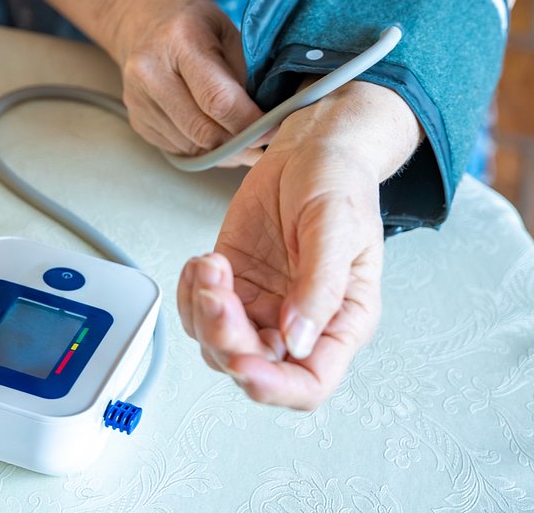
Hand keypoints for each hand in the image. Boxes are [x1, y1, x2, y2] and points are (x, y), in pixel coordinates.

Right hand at [104, 0, 264, 166]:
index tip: (275, 130)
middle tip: (266, 144)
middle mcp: (150, 72)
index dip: (251, 123)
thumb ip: (246, 72)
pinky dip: (205, 149)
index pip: (218, 100)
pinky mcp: (137, 119)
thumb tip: (268, 118)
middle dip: (241, 144)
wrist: (142, 17)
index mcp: (179, 41)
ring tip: (244, 137)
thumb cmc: (194, 22)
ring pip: (193, 147)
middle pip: (204, 131)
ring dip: (225, 151)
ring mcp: (138, 99)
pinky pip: (180, 149)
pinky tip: (217, 131)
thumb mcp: (228, 31)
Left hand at [177, 81, 421, 407]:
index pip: (311, 382)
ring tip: (212, 264)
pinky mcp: (235, 283)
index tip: (242, 364)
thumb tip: (298, 342)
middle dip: (226, 337)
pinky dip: (191, 292)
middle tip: (218, 292)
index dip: (274, 386)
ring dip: (204, 311)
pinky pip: (200, 310)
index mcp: (342, 319)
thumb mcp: (338, 226)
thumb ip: (321, 286)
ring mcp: (263, 304)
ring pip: (219, 343)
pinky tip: (204, 261)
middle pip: (255, 365)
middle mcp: (300, 321)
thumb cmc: (339, 182)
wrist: (313, 146)